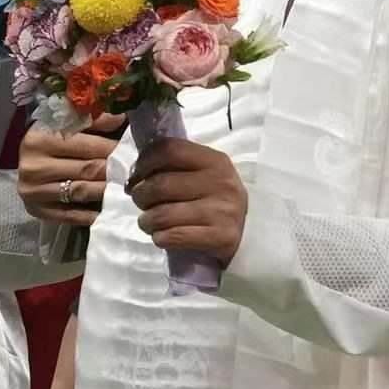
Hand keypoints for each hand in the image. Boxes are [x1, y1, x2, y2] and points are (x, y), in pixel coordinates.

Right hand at [17, 121, 121, 226]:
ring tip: (124, 189)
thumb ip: (92, 120)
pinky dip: (91, 215)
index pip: (87, 146)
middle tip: (133, 172)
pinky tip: (107, 211)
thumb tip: (120, 117)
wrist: (24, 161)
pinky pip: (70, 216)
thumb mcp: (65, 123)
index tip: (131, 152)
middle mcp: (34, 166)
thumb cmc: (48, 137)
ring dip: (106, 192)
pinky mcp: (36, 210)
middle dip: (113, 170)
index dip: (113, 149)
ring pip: (81, 192)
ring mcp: (33, 191)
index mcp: (40, 139)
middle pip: (86, 170)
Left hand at [127, 138, 248, 265]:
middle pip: (160, 184)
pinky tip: (162, 236)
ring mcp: (222, 210)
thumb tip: (135, 174)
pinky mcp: (221, 237)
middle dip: (140, 195)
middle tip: (140, 202)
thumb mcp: (206, 175)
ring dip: (146, 220)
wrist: (253, 236)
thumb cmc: (219, 201)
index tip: (136, 176)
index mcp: (214, 160)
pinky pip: (173, 237)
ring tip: (148, 222)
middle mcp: (220, 182)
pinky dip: (159, 238)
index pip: (169, 149)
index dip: (144, 162)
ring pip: (163, 214)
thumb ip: (177, 167)